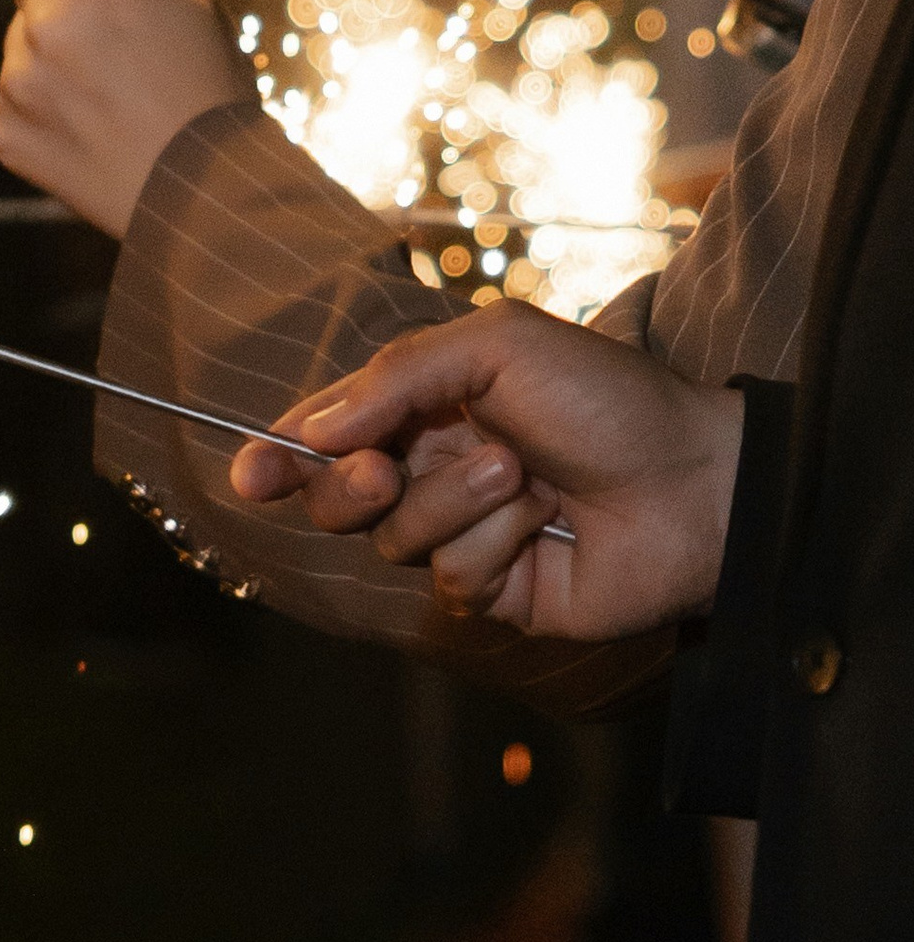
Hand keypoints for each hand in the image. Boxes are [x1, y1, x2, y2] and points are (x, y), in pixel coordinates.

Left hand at [0, 0, 248, 236]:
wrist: (205, 198)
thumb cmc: (206, 82)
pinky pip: (14, 93)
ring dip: (53, 49)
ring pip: (23, 37)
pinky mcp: (5, 130)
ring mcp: (19, 80)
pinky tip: (92, 125)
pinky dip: (43, 102)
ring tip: (113, 92)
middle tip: (120, 38)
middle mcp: (48, 23)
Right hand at [229, 305, 742, 639]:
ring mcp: (466, 536)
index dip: (279, 455)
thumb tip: (311, 430)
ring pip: (394, 541)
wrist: (693, 476)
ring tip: (520, 473)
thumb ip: (394, 380)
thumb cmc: (603, 394)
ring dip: (452, 502)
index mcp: (425, 409)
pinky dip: (494, 543)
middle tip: (384, 471)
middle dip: (348, 485)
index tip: (248, 473)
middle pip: (339, 499)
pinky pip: (454, 579)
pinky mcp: (501, 593)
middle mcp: (434, 473)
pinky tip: (546, 522)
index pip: (328, 435)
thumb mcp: (494, 347)